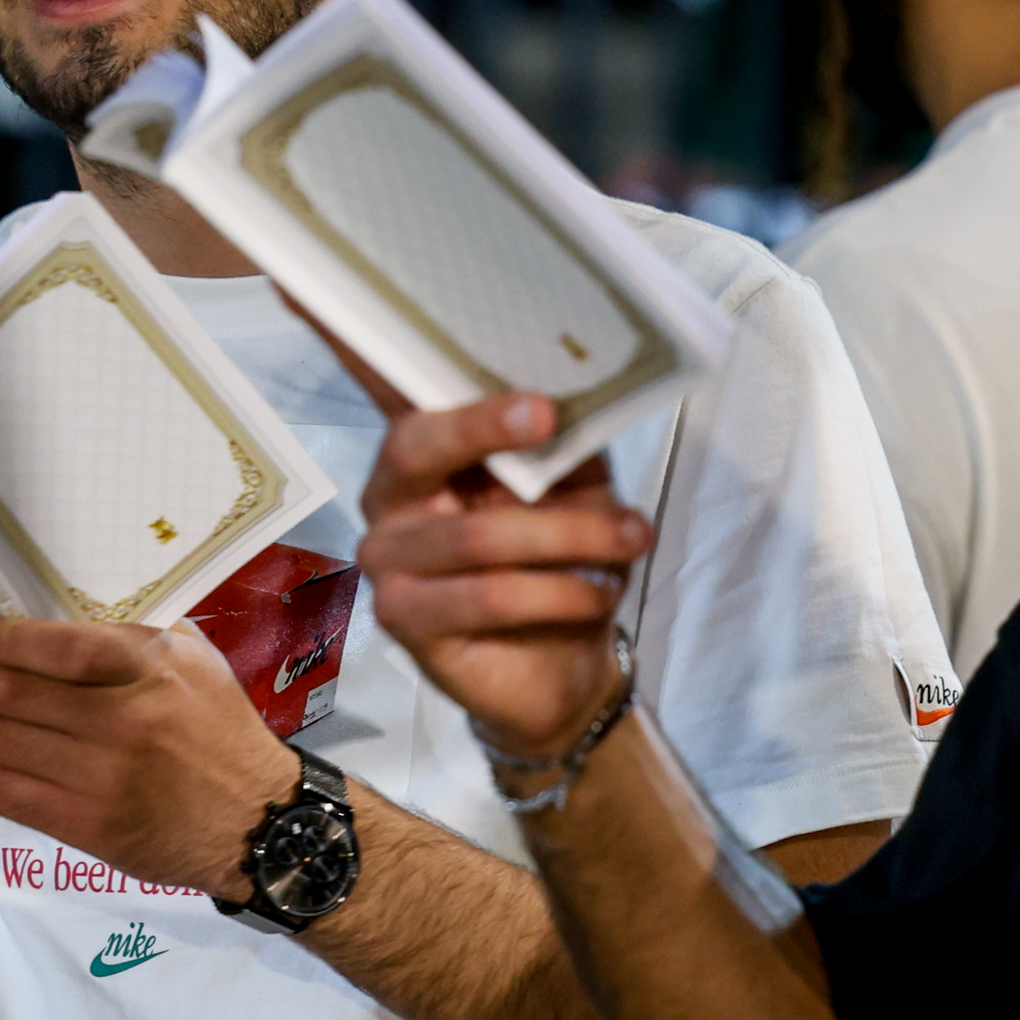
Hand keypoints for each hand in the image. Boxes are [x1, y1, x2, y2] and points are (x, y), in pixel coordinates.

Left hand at [0, 617, 298, 896]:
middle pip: (11, 694)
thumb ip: (129, 638)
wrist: (257, 821)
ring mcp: (100, 778)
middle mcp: (122, 723)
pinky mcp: (85, 825)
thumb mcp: (193, 663)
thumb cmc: (221, 729)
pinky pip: (2, 794)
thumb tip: (46, 612)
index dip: (4, 640)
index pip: (66, 650)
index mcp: (150, 672)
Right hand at [353, 389, 648, 761]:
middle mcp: (387, 496)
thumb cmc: (559, 557)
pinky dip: (559, 592)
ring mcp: (386, 561)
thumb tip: (571, 399)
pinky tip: (600, 592)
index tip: (483, 361)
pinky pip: (489, 597)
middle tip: (546, 416)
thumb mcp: (576, 488)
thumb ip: (563, 445)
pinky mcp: (403, 620)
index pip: (393, 389)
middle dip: (484, 426)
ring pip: (477, 535)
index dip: (387, 355)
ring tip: (633, 537)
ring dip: (570, 534)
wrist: (561, 664)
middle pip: (415, 447)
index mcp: (422, 449)